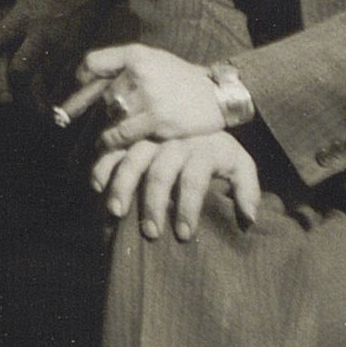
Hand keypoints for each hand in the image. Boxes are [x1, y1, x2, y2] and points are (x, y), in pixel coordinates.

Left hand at [0, 0, 109, 106]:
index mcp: (24, 17)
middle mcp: (40, 36)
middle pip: (21, 70)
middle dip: (10, 84)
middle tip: (2, 94)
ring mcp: (59, 46)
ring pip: (42, 80)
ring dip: (32, 93)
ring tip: (25, 106)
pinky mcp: (75, 52)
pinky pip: (60, 77)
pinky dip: (50, 87)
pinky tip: (45, 95)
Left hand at [56, 40, 232, 147]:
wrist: (219, 96)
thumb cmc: (181, 79)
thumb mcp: (154, 59)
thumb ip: (122, 65)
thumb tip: (83, 79)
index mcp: (137, 54)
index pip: (94, 63)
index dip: (84, 77)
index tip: (81, 86)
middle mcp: (139, 72)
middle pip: (104, 95)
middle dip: (110, 106)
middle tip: (126, 110)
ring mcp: (148, 96)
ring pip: (112, 115)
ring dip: (116, 123)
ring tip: (131, 124)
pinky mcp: (156, 119)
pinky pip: (122, 133)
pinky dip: (113, 140)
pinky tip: (110, 142)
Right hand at [93, 129, 260, 235]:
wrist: (201, 112)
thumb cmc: (219, 151)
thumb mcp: (241, 164)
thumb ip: (248, 189)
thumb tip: (248, 219)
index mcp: (202, 149)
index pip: (194, 180)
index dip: (188, 208)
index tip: (184, 234)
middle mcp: (174, 141)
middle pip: (160, 173)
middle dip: (153, 205)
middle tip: (151, 233)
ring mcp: (150, 137)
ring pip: (132, 159)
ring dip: (123, 186)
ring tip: (116, 213)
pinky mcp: (132, 137)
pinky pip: (113, 149)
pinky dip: (102, 166)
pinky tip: (97, 187)